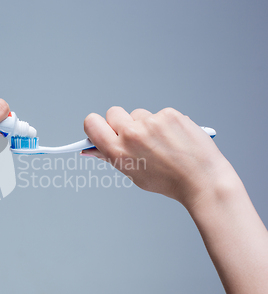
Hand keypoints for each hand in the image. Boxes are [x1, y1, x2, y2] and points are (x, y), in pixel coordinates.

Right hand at [82, 107, 233, 206]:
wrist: (202, 180)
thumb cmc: (168, 181)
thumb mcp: (133, 173)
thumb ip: (112, 156)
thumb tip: (93, 148)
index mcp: (118, 152)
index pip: (91, 123)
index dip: (95, 125)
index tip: (102, 130)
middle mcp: (131, 134)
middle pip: (113, 113)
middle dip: (120, 122)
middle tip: (134, 137)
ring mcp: (151, 122)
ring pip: (138, 114)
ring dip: (144, 124)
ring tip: (161, 143)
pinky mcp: (169, 114)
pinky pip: (158, 114)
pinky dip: (164, 124)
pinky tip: (174, 139)